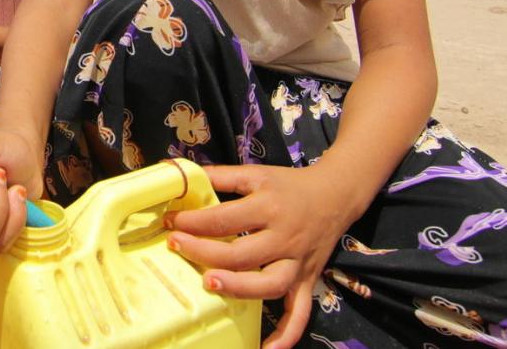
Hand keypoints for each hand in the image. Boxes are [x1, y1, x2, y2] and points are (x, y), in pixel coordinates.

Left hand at [164, 163, 361, 348]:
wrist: (335, 195)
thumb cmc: (289, 185)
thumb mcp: (256, 174)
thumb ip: (220, 176)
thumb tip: (180, 175)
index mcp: (269, 207)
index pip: (225, 218)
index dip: (194, 222)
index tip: (171, 222)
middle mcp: (284, 237)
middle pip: (242, 254)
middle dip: (204, 253)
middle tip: (176, 246)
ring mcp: (297, 263)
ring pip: (269, 285)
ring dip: (238, 288)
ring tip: (208, 283)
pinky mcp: (307, 281)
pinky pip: (300, 313)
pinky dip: (286, 335)